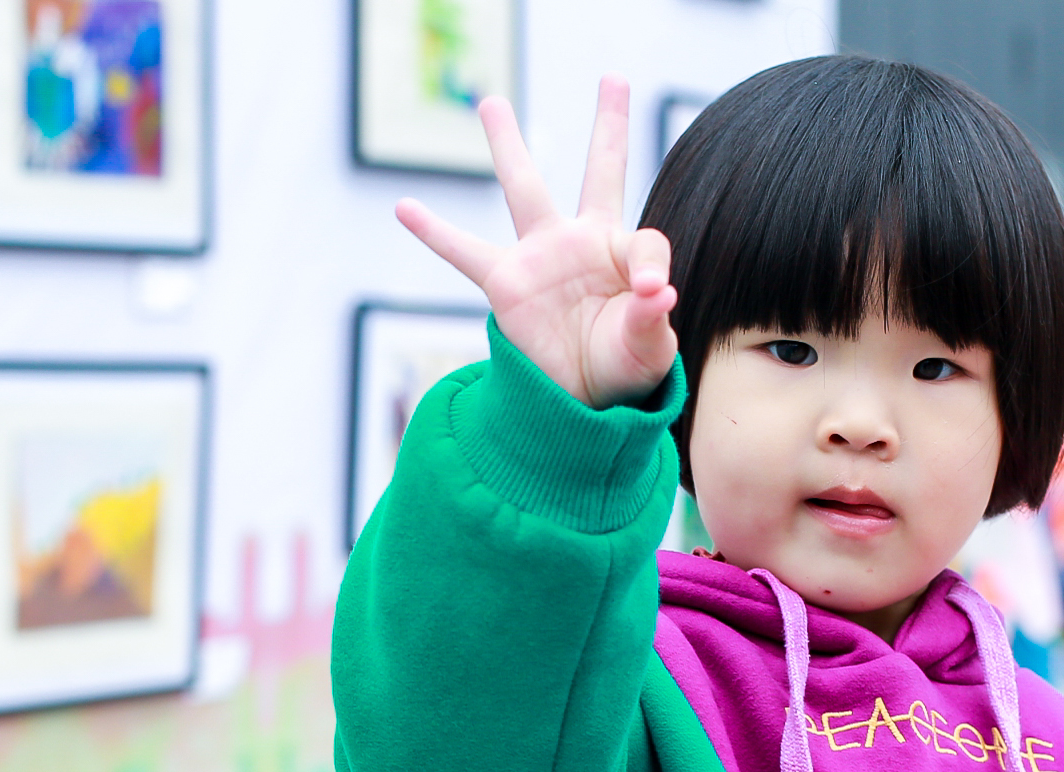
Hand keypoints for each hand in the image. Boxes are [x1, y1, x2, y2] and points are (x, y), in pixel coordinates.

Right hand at [396, 77, 678, 410]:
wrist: (580, 402)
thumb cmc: (622, 370)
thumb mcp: (649, 348)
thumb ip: (653, 318)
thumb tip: (660, 291)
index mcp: (625, 257)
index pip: (647, 243)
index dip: (654, 268)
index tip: (656, 295)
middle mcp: (584, 243)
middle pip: (599, 173)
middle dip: (609, 126)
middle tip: (613, 77)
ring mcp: (542, 257)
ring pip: (525, 190)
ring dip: (508, 146)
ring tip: (492, 102)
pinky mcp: (506, 284)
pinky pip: (464, 254)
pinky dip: (434, 232)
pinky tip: (404, 207)